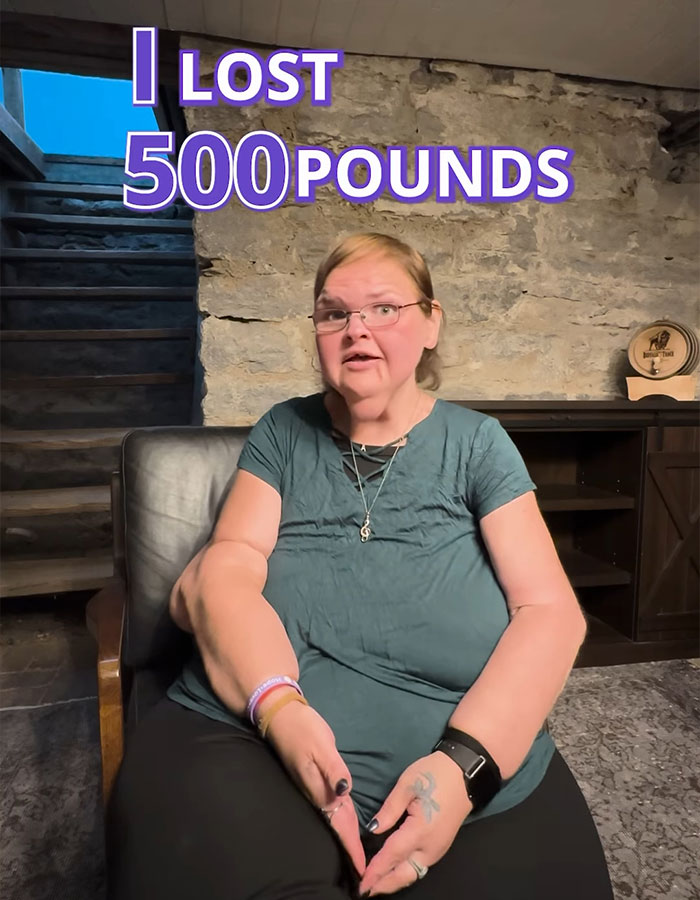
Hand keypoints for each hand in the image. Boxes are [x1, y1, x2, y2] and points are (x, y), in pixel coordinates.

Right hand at [265, 699, 365, 876]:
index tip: (362, 868)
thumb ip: (334, 770)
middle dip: (351, 848)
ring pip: (336, 816)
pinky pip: (333, 805)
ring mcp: (316, 787)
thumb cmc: (302, 729)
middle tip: (366, 871)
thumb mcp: (321, 746)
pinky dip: (343, 818)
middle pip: (338, 824)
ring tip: (359, 854)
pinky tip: (348, 823)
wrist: (281, 716)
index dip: (350, 845)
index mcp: (320, 789)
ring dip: (347, 835)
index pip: (339, 823)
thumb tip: (345, 792)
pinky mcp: (317, 779)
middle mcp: (318, 793)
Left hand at [358, 751, 472, 895]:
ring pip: (413, 874)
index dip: (375, 870)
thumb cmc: (435, 774)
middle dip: (384, 884)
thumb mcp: (407, 784)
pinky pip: (420, 867)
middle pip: (404, 874)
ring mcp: (438, 849)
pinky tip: (394, 870)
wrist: (466, 773)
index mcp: (421, 830)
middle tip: (364, 890)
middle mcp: (430, 847)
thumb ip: (389, 809)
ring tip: (376, 883)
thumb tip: (373, 829)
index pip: (392, 856)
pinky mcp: (441, 846)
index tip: (361, 882)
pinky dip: (404, 873)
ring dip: (394, 881)